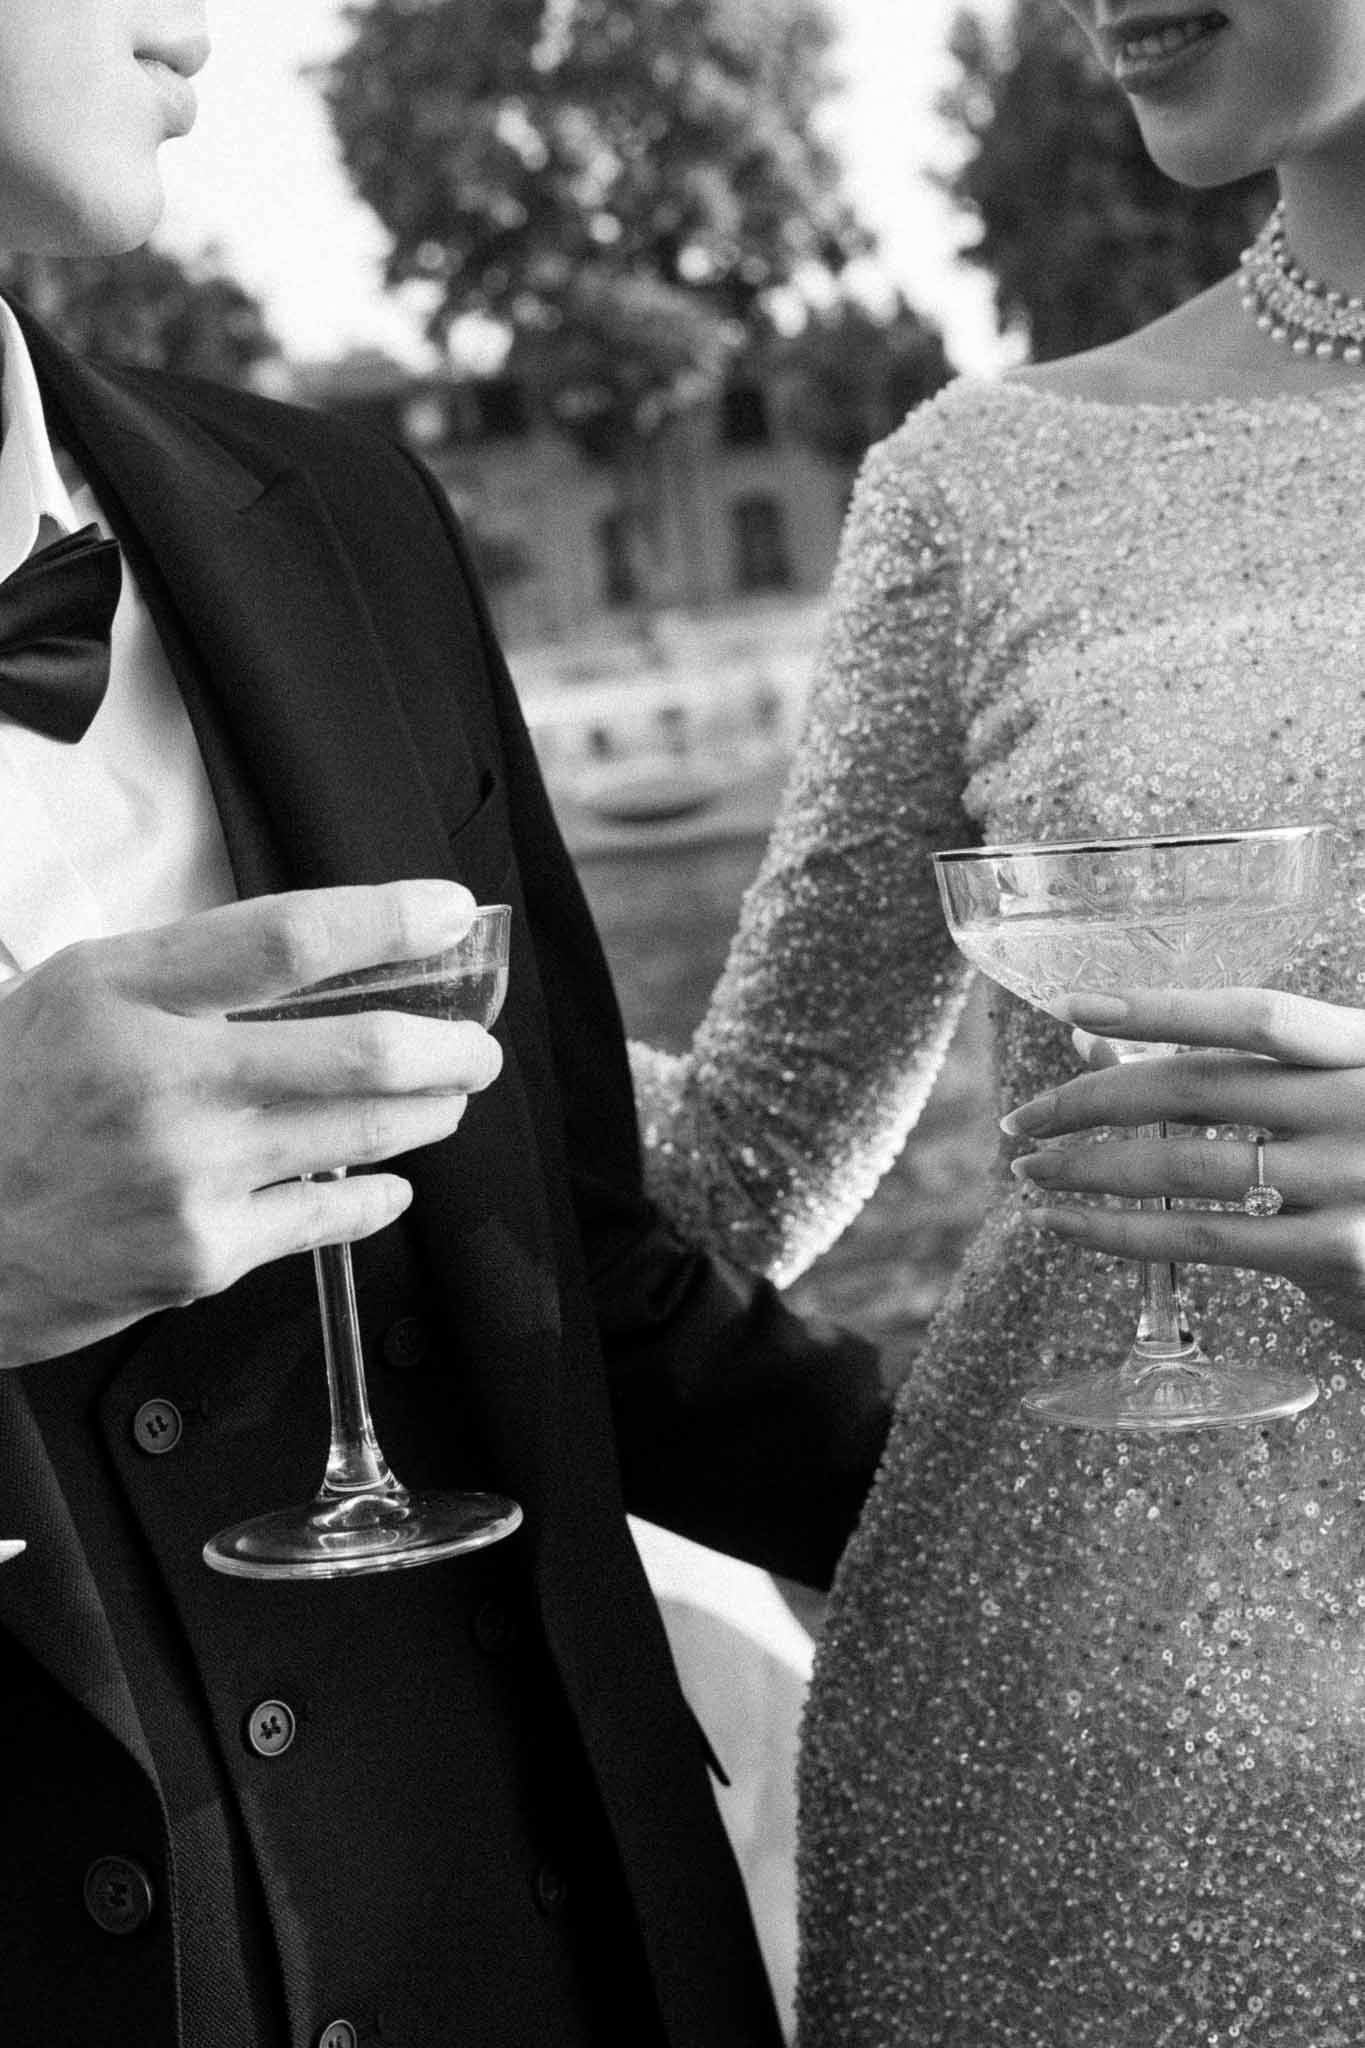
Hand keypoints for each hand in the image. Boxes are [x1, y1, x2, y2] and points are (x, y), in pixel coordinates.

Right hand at [0, 881, 502, 1365]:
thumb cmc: (6, 1102)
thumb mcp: (75, 997)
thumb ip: (186, 975)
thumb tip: (322, 956)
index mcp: (122, 993)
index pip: (289, 937)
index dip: (389, 919)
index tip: (447, 912)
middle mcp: (162, 1081)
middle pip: (360, 1047)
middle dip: (449, 1045)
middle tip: (476, 1043)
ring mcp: (187, 1176)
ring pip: (363, 1133)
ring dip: (427, 1112)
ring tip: (444, 1099)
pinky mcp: (201, 1256)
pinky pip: (330, 1216)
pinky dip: (379, 1193)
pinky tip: (391, 1181)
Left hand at [1003, 986, 1364, 1331]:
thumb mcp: (1332, 1088)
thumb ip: (1232, 1066)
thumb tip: (1095, 1042)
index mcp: (1364, 1047)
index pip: (1254, 1015)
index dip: (1160, 1008)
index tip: (1072, 1007)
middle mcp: (1362, 1106)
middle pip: (1200, 1090)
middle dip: (1093, 1103)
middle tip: (1025, 1119)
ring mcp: (1353, 1183)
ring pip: (1187, 1169)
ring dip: (1091, 1171)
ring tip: (1033, 1174)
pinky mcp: (1339, 1255)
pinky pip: (1202, 1239)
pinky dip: (1121, 1233)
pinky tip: (1069, 1226)